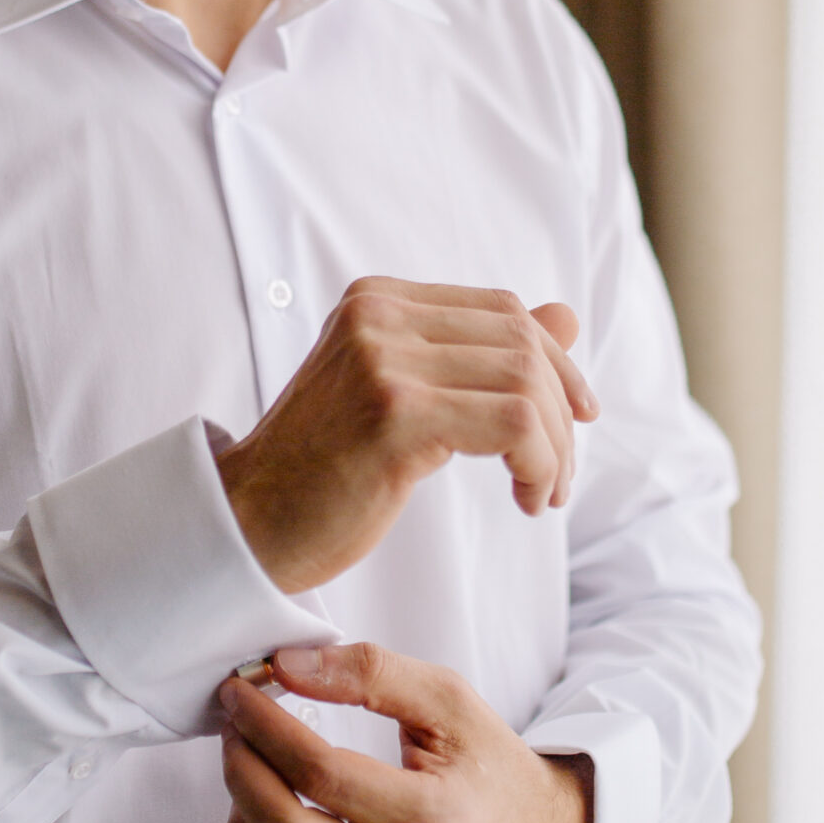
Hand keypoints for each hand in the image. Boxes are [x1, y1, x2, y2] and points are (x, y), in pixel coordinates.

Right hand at [216, 279, 596, 594]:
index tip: (576, 420)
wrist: (247, 523)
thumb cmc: (323, 470)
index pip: (503, 311)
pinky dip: (540, 464)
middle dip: (561, 412)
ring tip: (543, 492)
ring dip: (555, 448)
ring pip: (527, 383)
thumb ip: (477, 352)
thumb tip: (567, 315)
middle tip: (559, 476)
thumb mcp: (403, 394)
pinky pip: (515, 424)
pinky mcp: (396, 414)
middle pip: (523, 341)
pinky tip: (526, 498)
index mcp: (377, 299)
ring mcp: (384, 359)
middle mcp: (379, 314)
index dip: (556, 364)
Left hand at [219, 642, 593, 822]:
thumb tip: (285, 666)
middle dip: (241, 775)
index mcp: (436, 820)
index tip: (240, 696)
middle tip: (236, 735)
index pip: (322, 775)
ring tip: (249, 789)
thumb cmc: (488, 770)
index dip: (265, 728)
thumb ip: (371, 673)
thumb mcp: (450, 702)